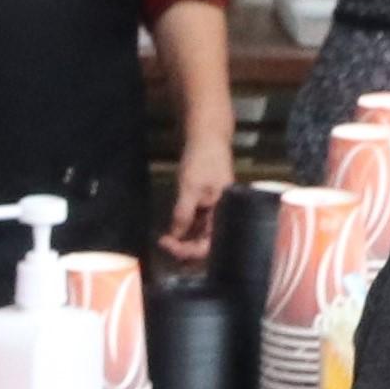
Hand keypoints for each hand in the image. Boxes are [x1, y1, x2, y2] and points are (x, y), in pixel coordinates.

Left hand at [163, 126, 231, 258]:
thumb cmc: (203, 161)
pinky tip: (171, 230)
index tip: (167, 244)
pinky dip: (184, 229)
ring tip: (165, 241)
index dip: (187, 250)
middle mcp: (222, 218)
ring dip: (183, 241)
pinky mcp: (207, 206)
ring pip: (200, 236)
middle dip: (185, 250)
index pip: (208, 246)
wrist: (207, 137)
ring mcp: (214, 213)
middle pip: (205, 245)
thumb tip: (175, 236)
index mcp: (225, 216)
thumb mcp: (190, 188)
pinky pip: (197, 225)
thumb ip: (184, 214)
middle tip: (164, 245)